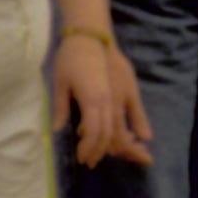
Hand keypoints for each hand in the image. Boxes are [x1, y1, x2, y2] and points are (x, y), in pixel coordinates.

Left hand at [53, 36, 152, 168]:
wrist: (91, 35)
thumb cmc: (71, 57)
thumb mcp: (60, 83)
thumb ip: (61, 108)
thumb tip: (57, 130)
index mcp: (92, 100)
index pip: (94, 133)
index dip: (89, 148)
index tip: (82, 159)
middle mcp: (110, 101)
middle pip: (110, 134)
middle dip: (101, 151)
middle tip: (91, 162)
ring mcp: (122, 94)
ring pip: (122, 126)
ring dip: (118, 143)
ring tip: (110, 153)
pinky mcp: (129, 88)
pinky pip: (135, 112)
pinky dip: (137, 126)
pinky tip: (140, 138)